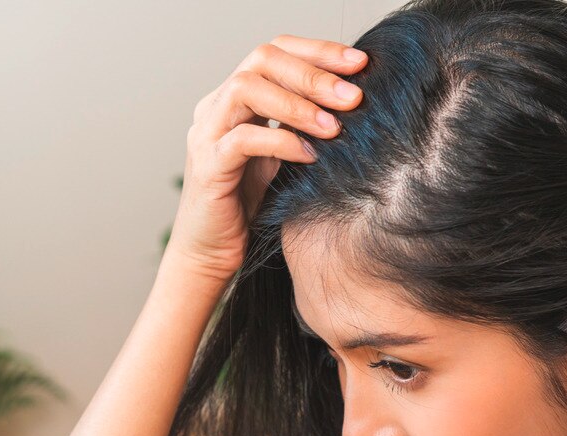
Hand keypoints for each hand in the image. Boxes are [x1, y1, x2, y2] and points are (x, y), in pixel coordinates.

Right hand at [165, 35, 366, 281]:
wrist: (212, 254)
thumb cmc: (251, 207)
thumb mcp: (284, 157)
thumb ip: (304, 126)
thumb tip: (354, 102)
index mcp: (235, 99)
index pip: (275, 51)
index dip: (318, 51)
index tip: (360, 63)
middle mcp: (216, 107)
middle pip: (261, 60)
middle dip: (313, 73)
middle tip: (353, 96)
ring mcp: (206, 134)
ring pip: (246, 90)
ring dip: (297, 105)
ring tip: (335, 126)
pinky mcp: (208, 167)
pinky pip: (242, 140)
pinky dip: (280, 142)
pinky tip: (310, 156)